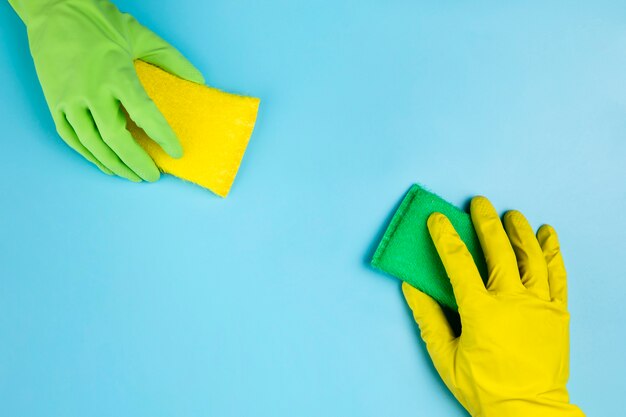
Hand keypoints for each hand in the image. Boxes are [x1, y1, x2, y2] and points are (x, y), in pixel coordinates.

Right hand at [9, 0, 204, 180]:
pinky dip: (89, 155)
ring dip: (114, 164)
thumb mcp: (141, 35)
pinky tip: (106, 164)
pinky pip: (71, 138)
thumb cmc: (99, 21)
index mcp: (115, 73)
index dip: (162, 136)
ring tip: (133, 175)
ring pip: (91, 143)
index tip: (176, 152)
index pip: (144, 113)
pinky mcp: (53, 103)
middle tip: (153, 176)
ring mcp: (68, 99)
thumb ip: (171, 59)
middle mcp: (90, 89)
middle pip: (115, 137)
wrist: (53, 9)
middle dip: (136, 161)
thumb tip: (198, 81)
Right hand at [403, 196, 584, 416]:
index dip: (445, 237)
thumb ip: (428, 318)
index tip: (437, 219)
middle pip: (498, 250)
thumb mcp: (445, 357)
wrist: (527, 411)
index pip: (458, 263)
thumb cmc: (483, 388)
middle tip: (479, 203)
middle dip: (486, 222)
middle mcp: (512, 300)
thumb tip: (411, 287)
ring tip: (512, 214)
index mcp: (481, 311)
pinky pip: (557, 275)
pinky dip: (553, 252)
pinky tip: (547, 234)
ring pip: (530, 256)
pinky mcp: (558, 313)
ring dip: (520, 231)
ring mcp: (539, 305)